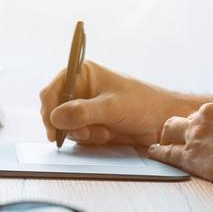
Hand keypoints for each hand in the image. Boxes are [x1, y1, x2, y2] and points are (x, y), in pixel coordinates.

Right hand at [40, 61, 191, 144]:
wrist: (163, 123)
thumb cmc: (143, 105)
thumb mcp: (111, 107)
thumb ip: (81, 112)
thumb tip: (55, 117)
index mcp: (83, 74)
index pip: (53, 89)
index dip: (49, 108)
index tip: (52, 126)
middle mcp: (80, 89)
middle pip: (55, 110)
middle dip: (68, 124)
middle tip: (82, 133)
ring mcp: (85, 107)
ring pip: (65, 125)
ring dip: (82, 133)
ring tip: (103, 132)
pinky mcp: (90, 123)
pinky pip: (77, 134)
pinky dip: (89, 138)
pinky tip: (106, 135)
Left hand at [149, 95, 212, 210]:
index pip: (207, 110)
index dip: (204, 124)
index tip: (203, 132)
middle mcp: (209, 113)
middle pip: (187, 118)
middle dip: (186, 129)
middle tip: (184, 140)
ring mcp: (196, 133)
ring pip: (171, 129)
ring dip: (170, 138)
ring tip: (166, 145)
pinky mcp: (188, 154)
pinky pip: (165, 152)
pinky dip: (158, 153)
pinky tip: (154, 153)